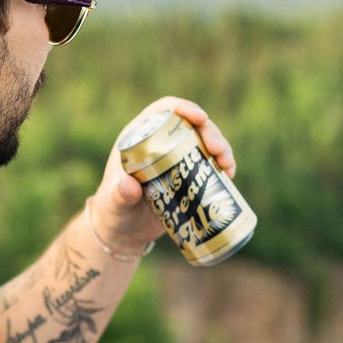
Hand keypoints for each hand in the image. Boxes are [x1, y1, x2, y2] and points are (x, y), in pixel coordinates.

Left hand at [90, 97, 236, 253]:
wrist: (123, 232)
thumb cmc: (113, 213)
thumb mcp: (115, 203)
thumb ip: (119, 195)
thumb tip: (128, 186)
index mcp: (139, 137)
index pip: (164, 112)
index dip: (184, 109)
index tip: (201, 119)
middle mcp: (160, 143)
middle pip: (191, 126)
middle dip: (211, 133)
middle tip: (220, 153)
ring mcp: (175, 158)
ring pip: (204, 143)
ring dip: (222, 149)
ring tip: (228, 167)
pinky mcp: (188, 175)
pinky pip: (209, 163)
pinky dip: (222, 166)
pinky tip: (229, 176)